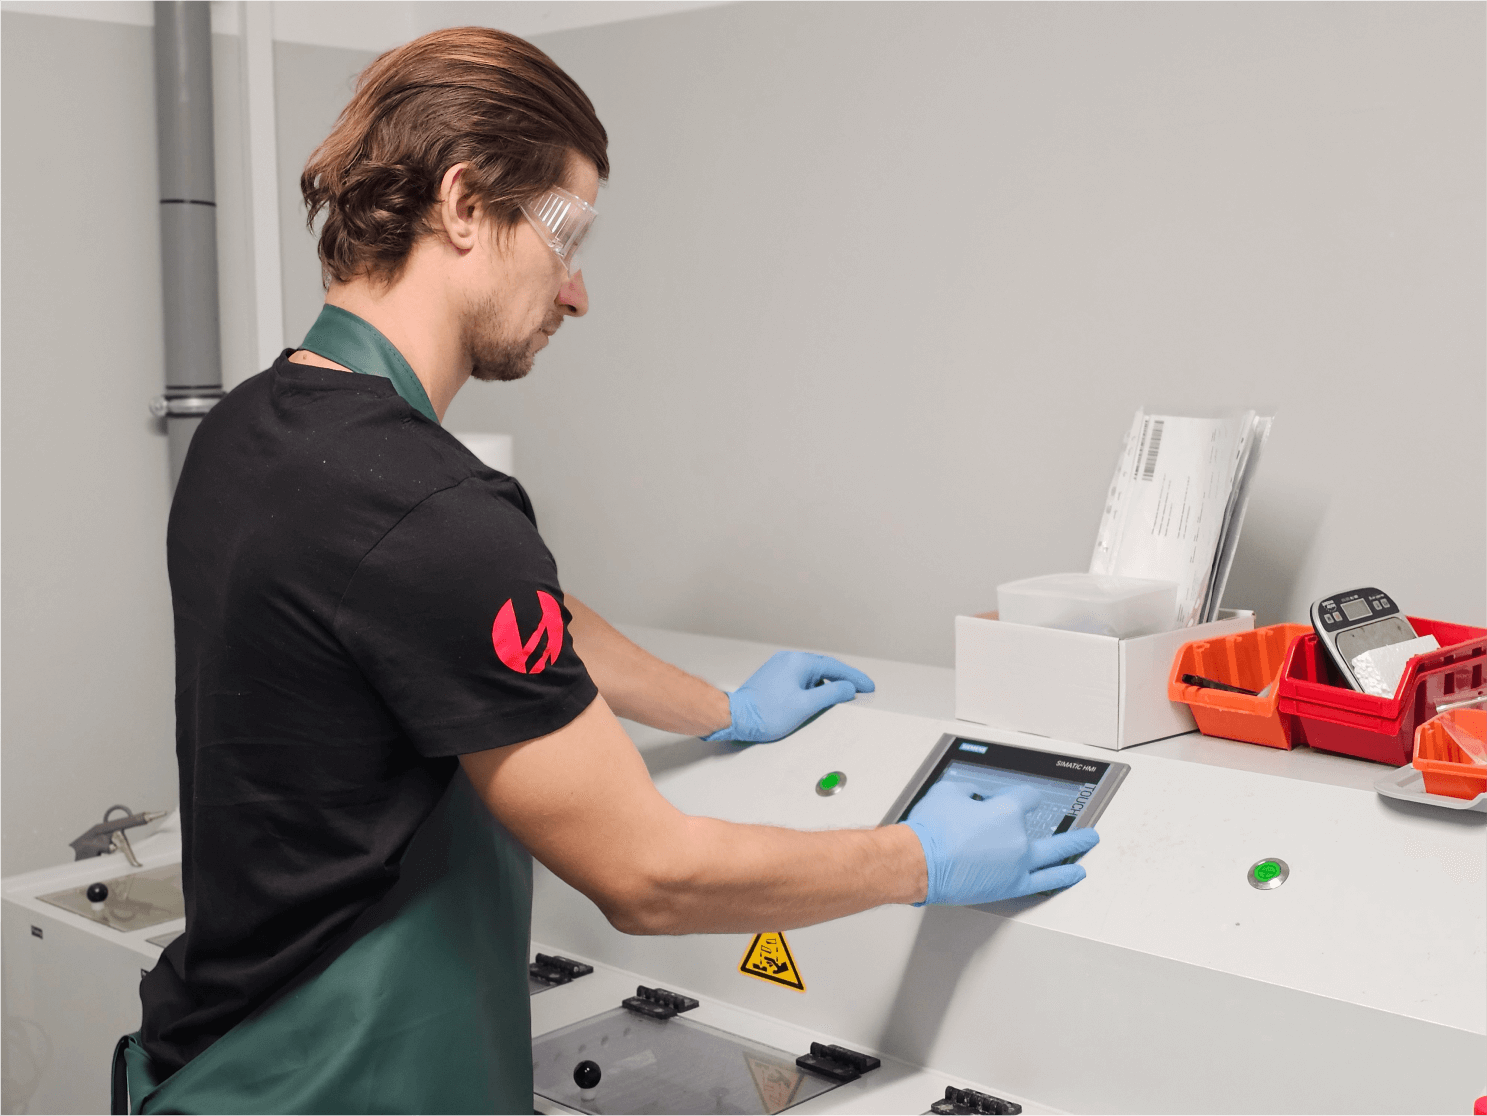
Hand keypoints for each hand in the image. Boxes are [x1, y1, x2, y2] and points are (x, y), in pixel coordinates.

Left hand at [703, 651, 874, 742]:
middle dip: (844, 679)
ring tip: (841, 696)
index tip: (868, 686)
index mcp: (799, 662)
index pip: (835, 668)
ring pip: (812, 673)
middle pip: (824, 668)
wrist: (735, 717)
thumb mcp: (806, 706)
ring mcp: (780, 667)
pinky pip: (800, 678)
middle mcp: (789, 659)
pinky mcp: (773, 677)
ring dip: (827, 684)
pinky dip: (813, 686)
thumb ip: (831, 695)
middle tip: (861, 689)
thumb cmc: (766, 713)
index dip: (854, 678)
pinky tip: (817, 698)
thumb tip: (848, 688)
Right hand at [903, 781, 1098, 904]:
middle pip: (1052, 833)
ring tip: (1085, 852)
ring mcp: (1016, 866)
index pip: (1026, 798)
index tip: (1017, 798)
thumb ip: (969, 792)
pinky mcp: (1007, 887)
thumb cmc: (929, 831)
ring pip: (1053, 860)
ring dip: (1073, 853)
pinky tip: (1067, 877)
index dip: (1020, 796)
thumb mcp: (948, 793)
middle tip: (1086, 832)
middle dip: (1071, 833)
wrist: (917, 862)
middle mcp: (1018, 839)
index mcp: (1007, 812)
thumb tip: (974, 797)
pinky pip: (1040, 884)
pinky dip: (1059, 879)